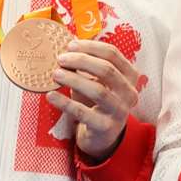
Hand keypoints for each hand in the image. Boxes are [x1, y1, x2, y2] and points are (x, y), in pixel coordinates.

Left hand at [48, 40, 142, 161]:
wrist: (102, 135)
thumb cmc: (97, 102)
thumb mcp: (97, 81)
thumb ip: (87, 66)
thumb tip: (66, 46)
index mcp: (130, 76)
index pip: (113, 54)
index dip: (90, 47)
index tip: (70, 45)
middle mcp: (129, 93)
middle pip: (107, 70)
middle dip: (81, 61)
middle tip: (61, 59)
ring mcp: (119, 111)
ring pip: (98, 90)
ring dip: (74, 79)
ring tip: (56, 74)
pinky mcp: (105, 127)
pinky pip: (83, 113)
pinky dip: (64, 103)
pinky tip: (50, 95)